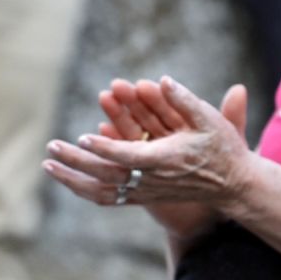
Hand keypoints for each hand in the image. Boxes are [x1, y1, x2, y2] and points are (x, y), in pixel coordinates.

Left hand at [46, 77, 254, 213]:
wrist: (233, 185)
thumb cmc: (222, 148)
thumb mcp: (211, 120)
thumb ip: (186, 100)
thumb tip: (164, 80)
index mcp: (166, 160)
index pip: (129, 156)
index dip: (105, 148)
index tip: (81, 138)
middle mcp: (152, 180)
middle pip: (107, 175)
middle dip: (76, 162)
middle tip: (50, 146)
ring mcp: (146, 193)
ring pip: (102, 192)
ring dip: (72, 180)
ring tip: (47, 165)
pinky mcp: (144, 199)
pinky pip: (109, 199)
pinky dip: (85, 191)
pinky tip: (67, 180)